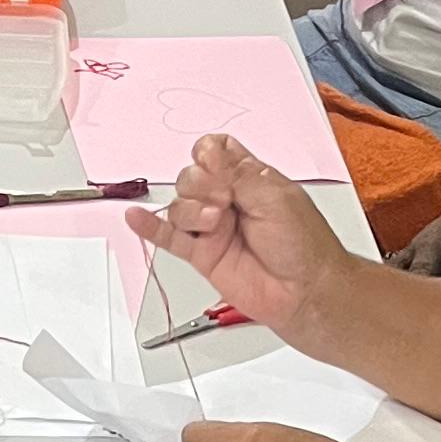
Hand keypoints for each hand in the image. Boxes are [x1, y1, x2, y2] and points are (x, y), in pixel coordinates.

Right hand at [129, 135, 352, 340]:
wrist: (304, 290)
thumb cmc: (303, 244)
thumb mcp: (274, 195)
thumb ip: (237, 173)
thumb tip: (208, 152)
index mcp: (249, 177)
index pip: (214, 151)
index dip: (209, 155)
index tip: (219, 168)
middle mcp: (228, 199)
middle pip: (190, 177)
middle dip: (201, 185)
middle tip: (224, 202)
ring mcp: (213, 227)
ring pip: (179, 206)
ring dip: (191, 211)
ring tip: (215, 224)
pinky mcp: (202, 255)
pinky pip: (169, 238)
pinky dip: (150, 227)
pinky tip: (136, 219)